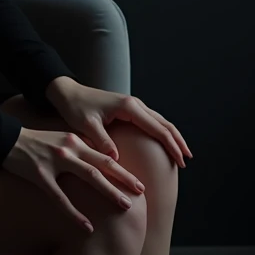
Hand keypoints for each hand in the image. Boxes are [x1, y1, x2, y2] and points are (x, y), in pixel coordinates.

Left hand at [48, 82, 192, 167]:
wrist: (67, 92)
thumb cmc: (75, 107)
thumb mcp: (86, 125)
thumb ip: (101, 141)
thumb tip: (116, 159)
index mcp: (128, 107)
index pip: (157, 128)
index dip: (171, 146)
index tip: (180, 162)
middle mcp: (134, 103)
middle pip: (164, 123)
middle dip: (177, 141)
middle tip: (187, 160)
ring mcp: (132, 105)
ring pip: (159, 120)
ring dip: (172, 136)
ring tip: (181, 153)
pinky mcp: (128, 108)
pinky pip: (150, 120)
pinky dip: (161, 131)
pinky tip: (163, 142)